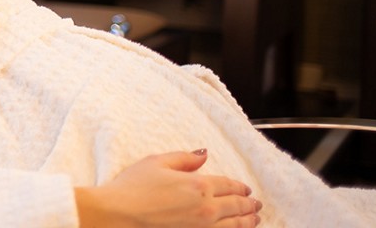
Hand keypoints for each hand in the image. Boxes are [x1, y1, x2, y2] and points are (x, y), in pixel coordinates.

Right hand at [75, 150, 260, 227]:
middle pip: (236, 206)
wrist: (118, 215)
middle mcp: (206, 208)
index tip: (246, 189)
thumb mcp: (156, 162)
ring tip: (254, 220)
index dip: (240, 187)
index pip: (228, 185)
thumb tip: (203, 154)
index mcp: (198, 185)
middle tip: (256, 205)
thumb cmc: (132, 188)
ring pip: (235, 226)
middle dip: (249, 205)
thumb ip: (184, 158)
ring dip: (248, 222)